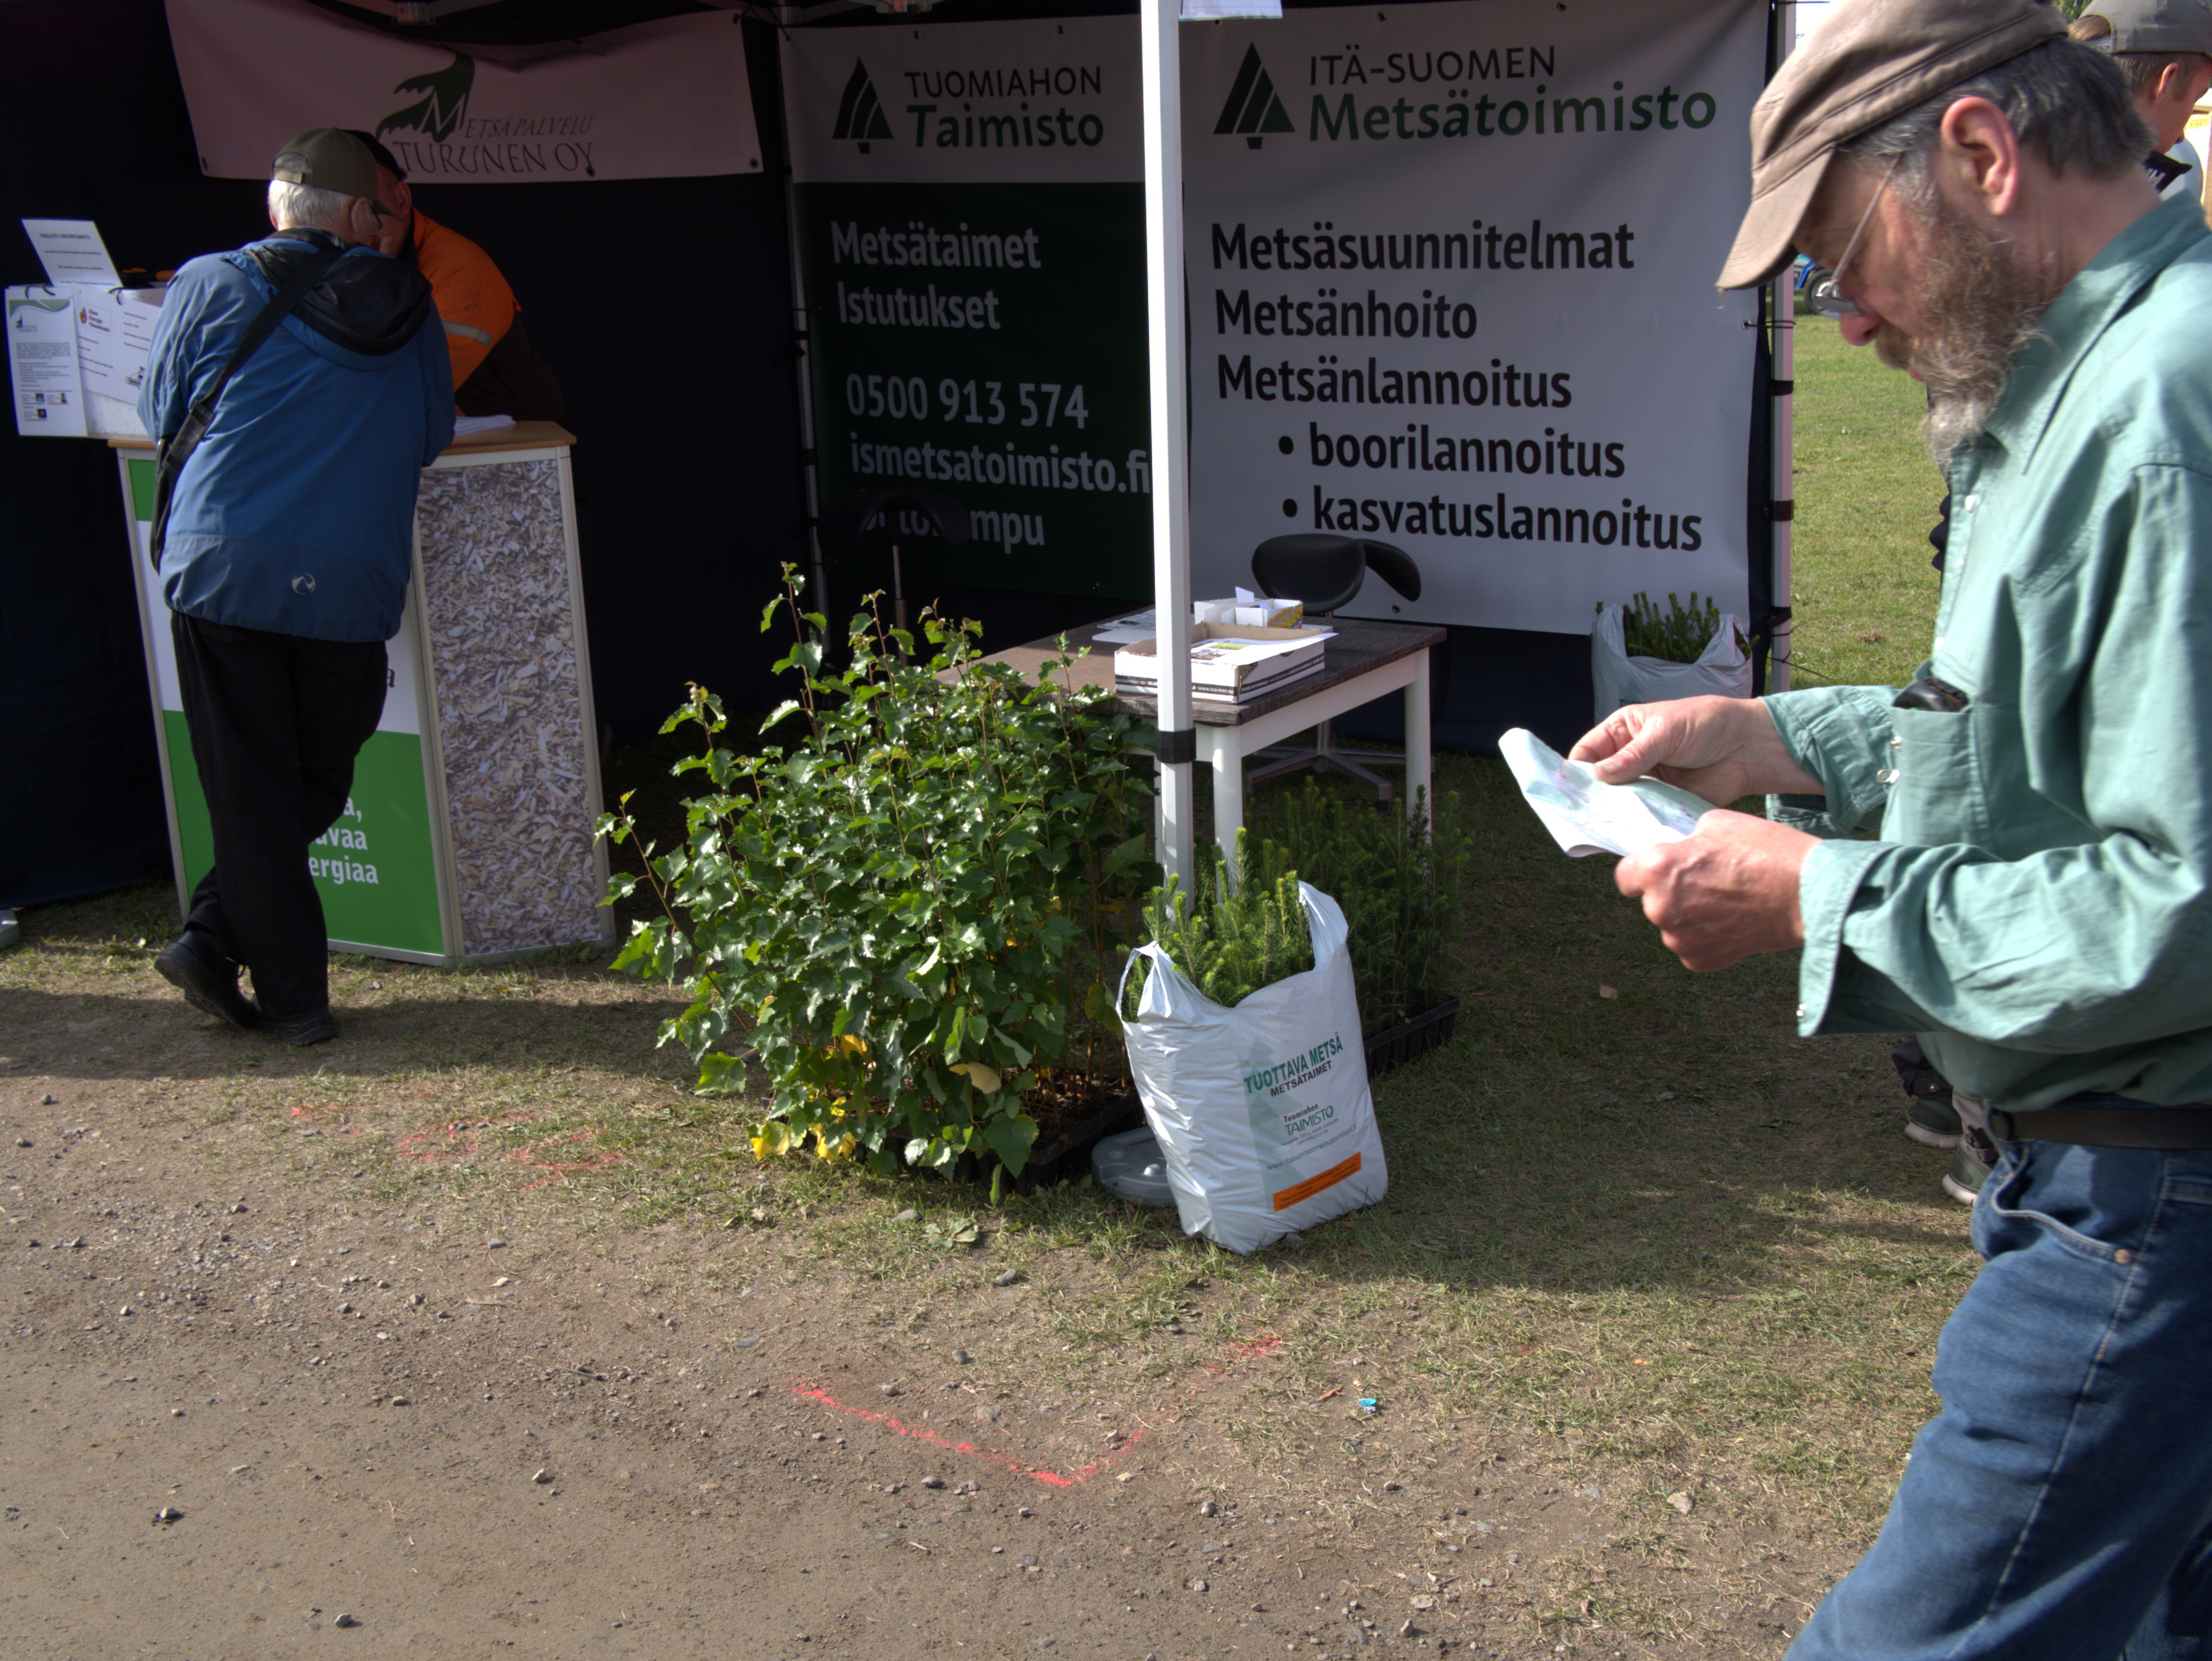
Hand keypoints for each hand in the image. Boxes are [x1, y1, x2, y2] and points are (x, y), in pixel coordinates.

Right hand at [1570, 696, 1821, 805]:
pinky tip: (1626, 836)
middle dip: (1590, 798)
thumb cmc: (1706, 724)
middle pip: (1597, 783)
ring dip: (1611, 815)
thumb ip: (1632, 755)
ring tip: (1601, 830)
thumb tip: (1598, 776)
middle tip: (1581, 816)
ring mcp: (1644, 784)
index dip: (1575, 771)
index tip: (1569, 792)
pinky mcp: (1662, 804)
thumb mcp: (1665, 731)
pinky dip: (1634, 826)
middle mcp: (1628, 760)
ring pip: (1617, 803)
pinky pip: (1641, 817)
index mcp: (1622, 733)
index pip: (1586, 753)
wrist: (1748, 746)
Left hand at [1615, 809, 1813, 971]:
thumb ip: (1685, 841)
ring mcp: (1678, 939)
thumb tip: (1678, 851)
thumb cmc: (1766, 852)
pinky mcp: (1699, 960)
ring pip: (1672, 925)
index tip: (1657, 871)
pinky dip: (1707, 936)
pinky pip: (1693, 945)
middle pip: (1651, 901)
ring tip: (1726, 901)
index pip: (1624, 876)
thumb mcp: (1716, 823)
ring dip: (1689, 915)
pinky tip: (1733, 921)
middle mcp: (1659, 908)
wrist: (1807, 894)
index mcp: (1656, 869)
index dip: (1641, 871)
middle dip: (1672, 892)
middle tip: (1708, 882)